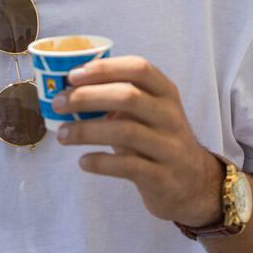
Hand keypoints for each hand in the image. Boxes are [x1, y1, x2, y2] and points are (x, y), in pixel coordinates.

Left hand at [51, 56, 223, 226]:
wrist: (193, 183)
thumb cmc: (157, 139)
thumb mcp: (148, 112)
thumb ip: (119, 97)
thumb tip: (69, 88)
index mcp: (165, 92)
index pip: (139, 68)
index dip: (104, 69)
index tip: (73, 75)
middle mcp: (170, 115)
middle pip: (128, 96)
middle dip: (87, 97)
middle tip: (58, 103)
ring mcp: (169, 146)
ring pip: (125, 131)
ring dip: (86, 131)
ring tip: (62, 135)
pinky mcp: (162, 176)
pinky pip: (127, 166)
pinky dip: (100, 162)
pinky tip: (83, 162)